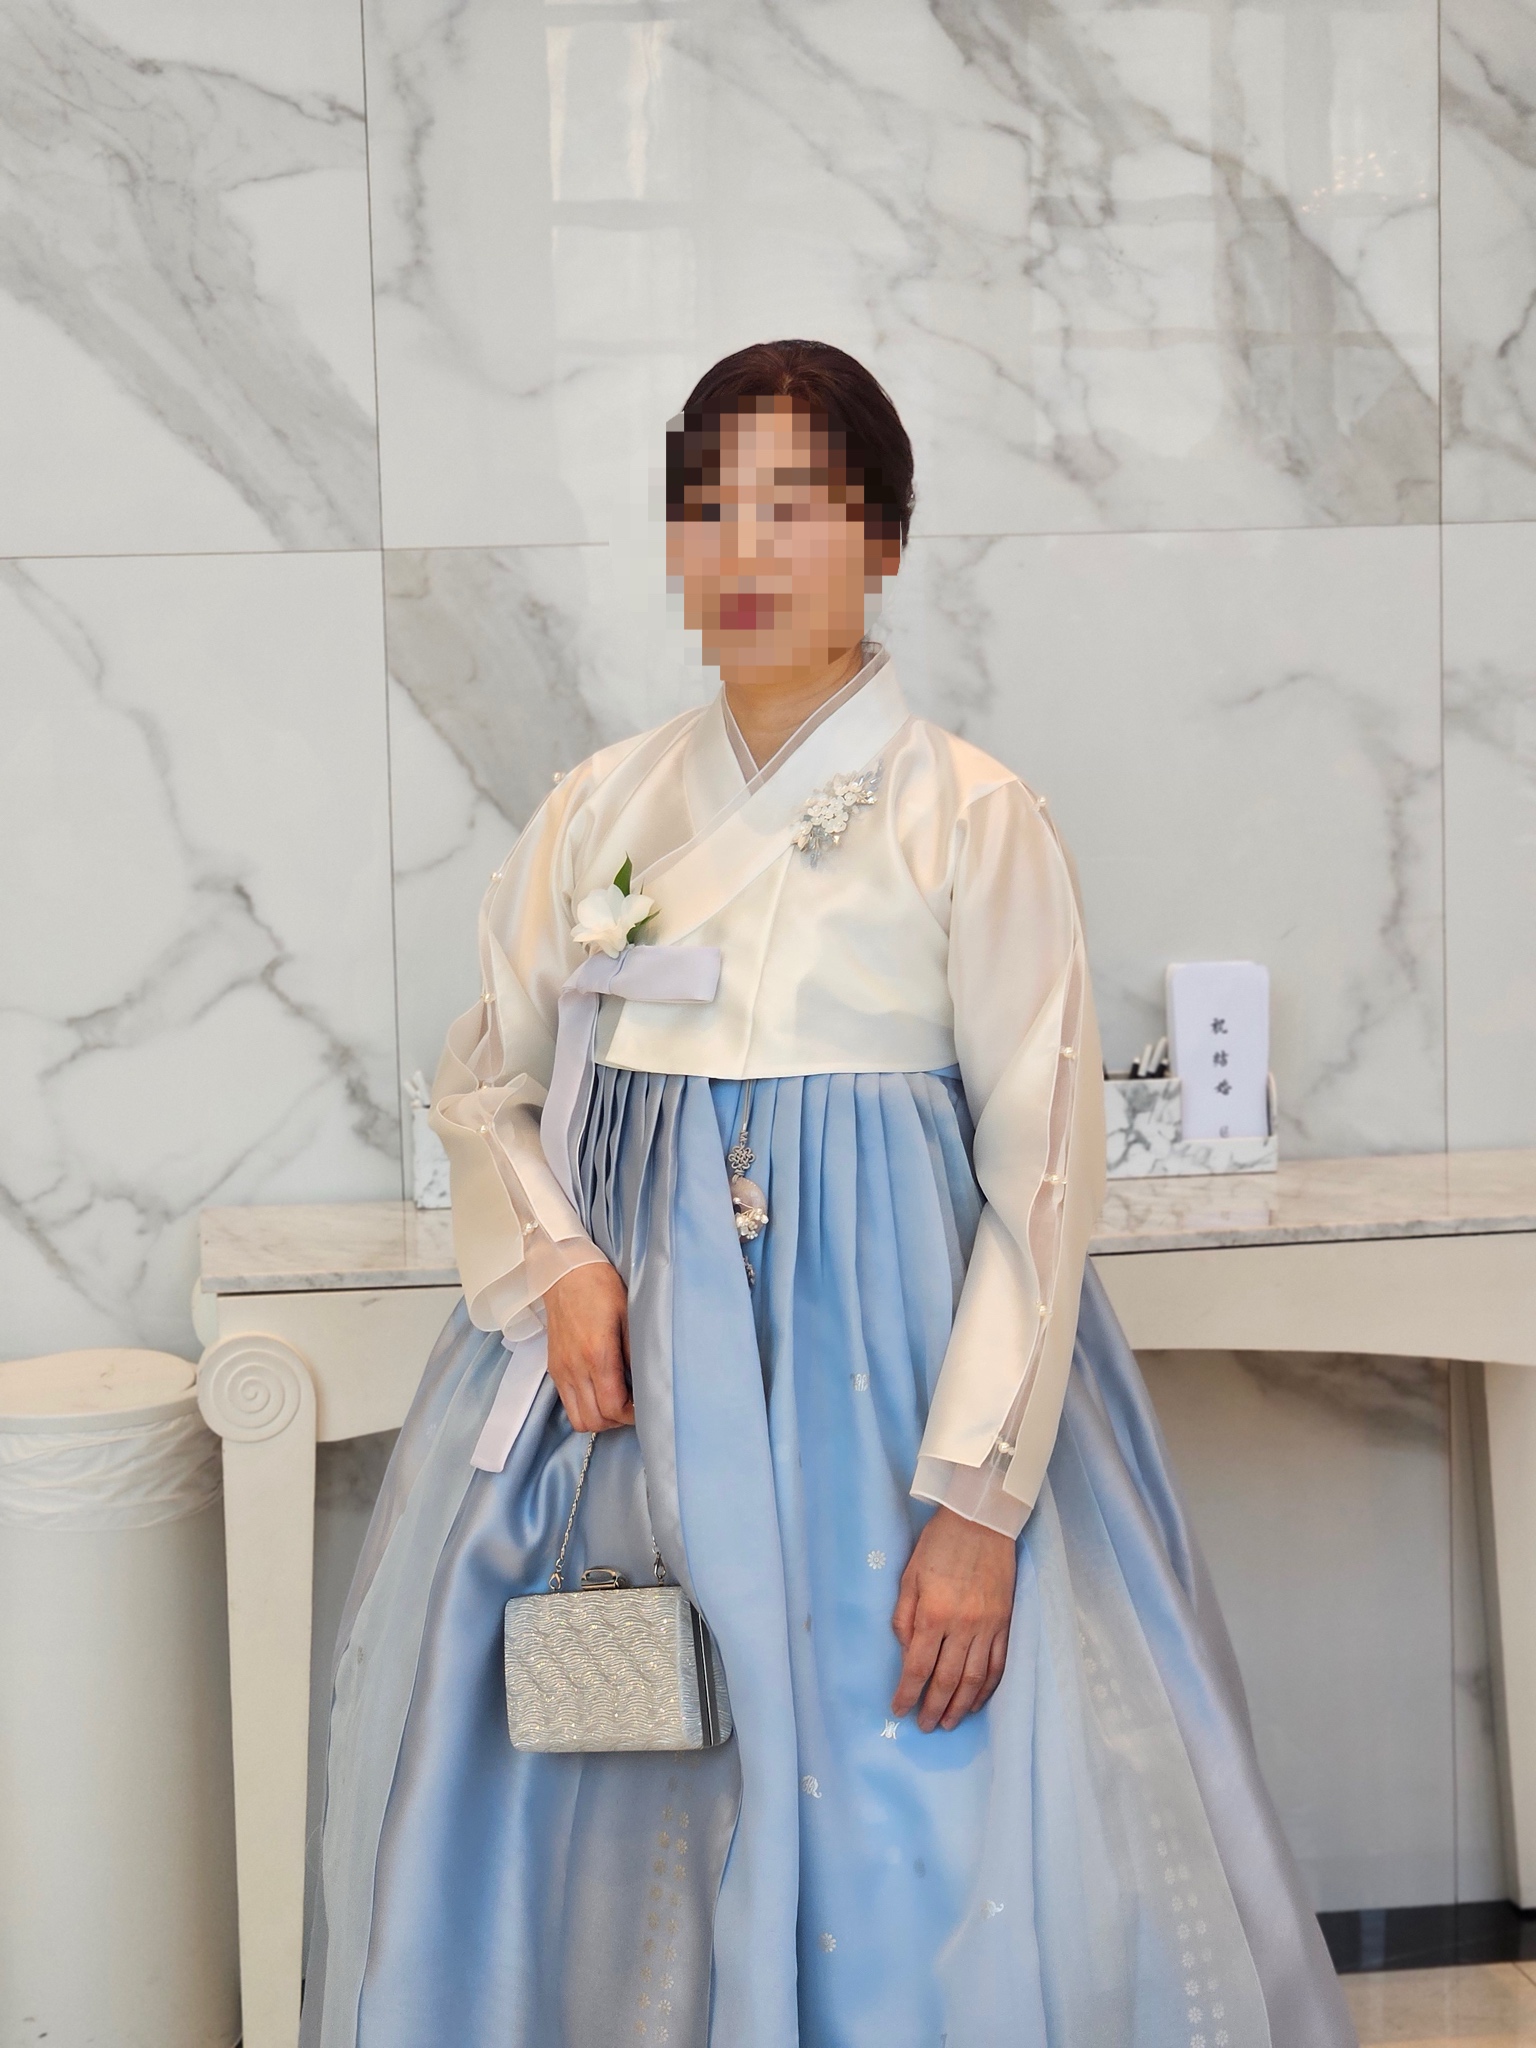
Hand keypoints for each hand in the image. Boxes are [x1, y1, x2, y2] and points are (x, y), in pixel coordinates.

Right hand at [543, 1262, 632, 1431]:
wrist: (566, 1273)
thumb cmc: (601, 1288)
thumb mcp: (630, 1315)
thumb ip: (636, 1352)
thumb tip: (647, 1381)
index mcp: (597, 1354)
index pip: (613, 1407)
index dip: (632, 1415)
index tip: (645, 1406)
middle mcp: (575, 1368)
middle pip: (594, 1420)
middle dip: (617, 1420)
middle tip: (633, 1406)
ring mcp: (561, 1370)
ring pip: (578, 1419)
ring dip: (599, 1418)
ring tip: (616, 1401)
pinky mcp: (554, 1369)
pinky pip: (567, 1403)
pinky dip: (585, 1407)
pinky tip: (600, 1391)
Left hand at [891, 1506, 1014, 1731]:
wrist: (981, 1519)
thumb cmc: (938, 1544)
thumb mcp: (909, 1576)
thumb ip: (904, 1618)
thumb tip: (907, 1655)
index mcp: (933, 1613)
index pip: (918, 1666)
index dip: (907, 1693)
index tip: (899, 1710)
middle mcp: (962, 1625)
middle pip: (947, 1679)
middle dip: (934, 1708)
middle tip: (925, 1726)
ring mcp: (988, 1626)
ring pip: (975, 1678)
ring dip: (961, 1705)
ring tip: (949, 1723)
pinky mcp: (1006, 1622)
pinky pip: (999, 1664)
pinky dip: (988, 1688)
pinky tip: (976, 1700)